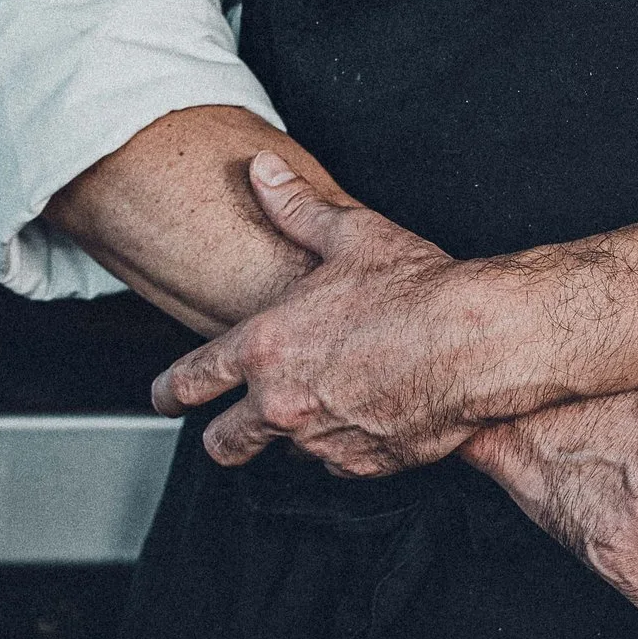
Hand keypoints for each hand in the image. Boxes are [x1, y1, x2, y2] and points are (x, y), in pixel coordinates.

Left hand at [150, 150, 474, 475]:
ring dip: (294, 433)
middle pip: (222, 444)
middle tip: (228, 426)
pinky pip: (334, 462)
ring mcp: (320, 439)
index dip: (169, 392)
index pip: (193, 381)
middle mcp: (283, 401)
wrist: (475, 342)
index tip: (162, 397)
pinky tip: (363, 412)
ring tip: (320, 403)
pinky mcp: (360, 465)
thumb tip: (263, 173)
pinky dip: (340, 444)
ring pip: (284, 452)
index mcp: (267, 346)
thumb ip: (295, 207)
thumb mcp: (350, 234)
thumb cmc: (415, 287)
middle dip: (221, 435)